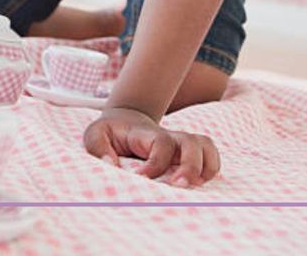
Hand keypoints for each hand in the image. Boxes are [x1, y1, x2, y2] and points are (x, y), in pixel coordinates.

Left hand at [84, 106, 220, 187]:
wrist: (126, 119)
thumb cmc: (111, 131)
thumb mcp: (95, 134)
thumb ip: (99, 148)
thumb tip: (112, 165)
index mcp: (147, 134)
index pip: (161, 144)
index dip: (155, 163)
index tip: (141, 179)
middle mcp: (170, 137)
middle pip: (192, 142)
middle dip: (191, 165)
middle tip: (179, 186)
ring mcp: (180, 144)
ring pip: (206, 146)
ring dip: (207, 166)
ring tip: (196, 186)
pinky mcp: (186, 153)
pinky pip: (209, 155)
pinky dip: (211, 169)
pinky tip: (200, 184)